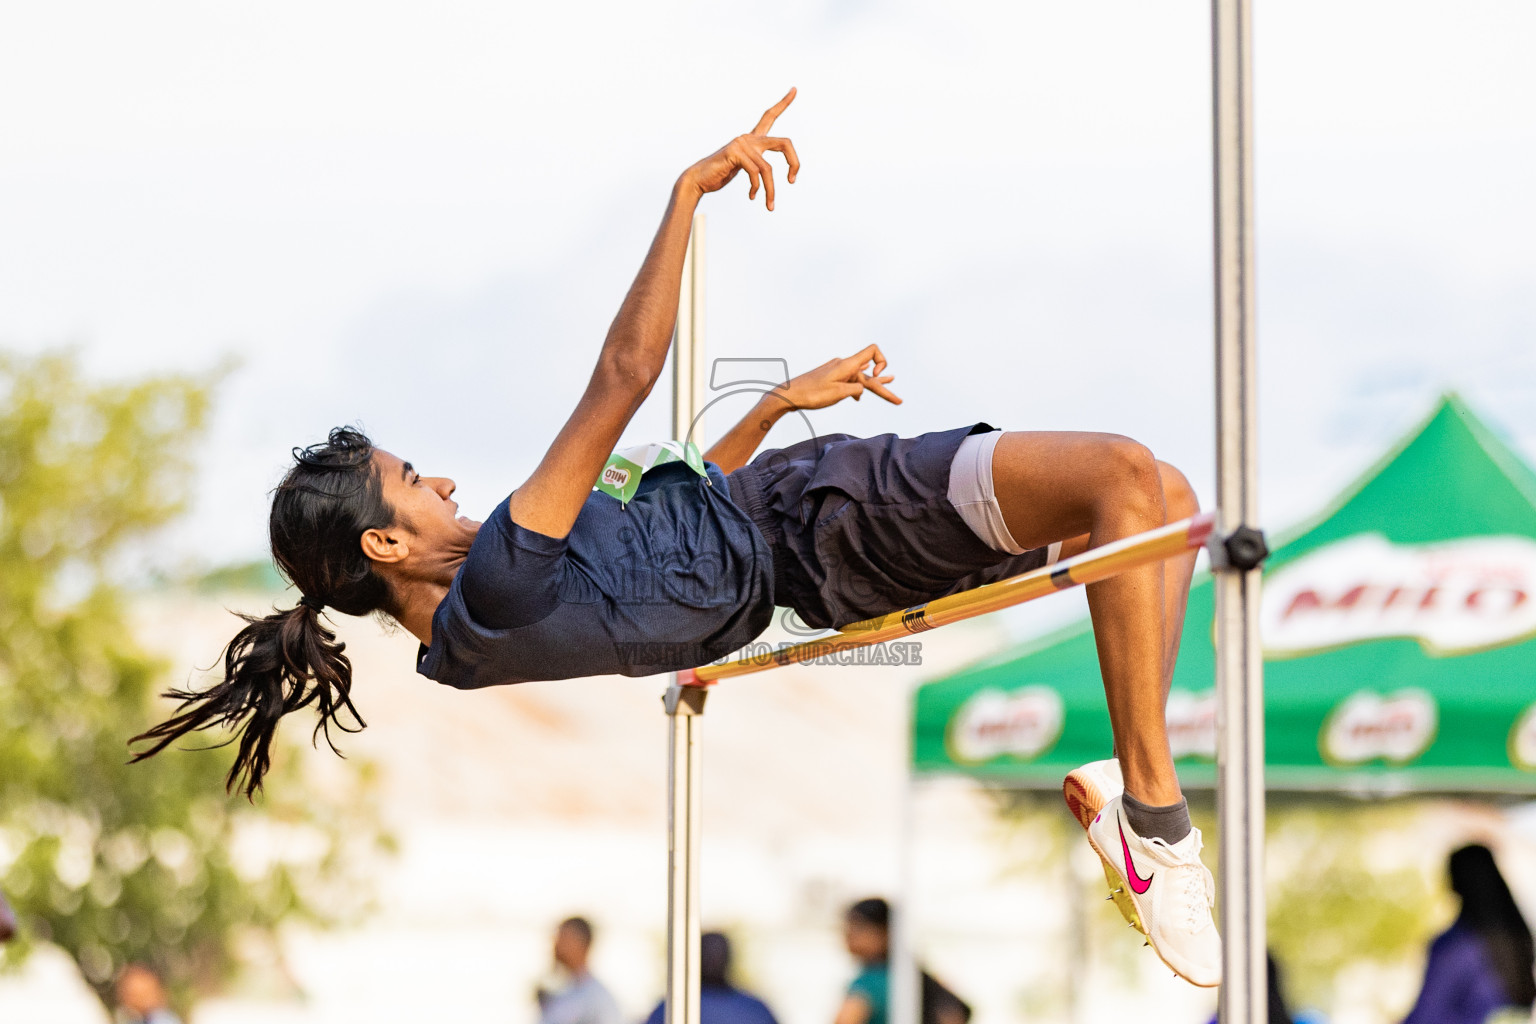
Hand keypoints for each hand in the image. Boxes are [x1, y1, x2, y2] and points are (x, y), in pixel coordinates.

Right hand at [682, 88, 800, 210]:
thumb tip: (767, 172)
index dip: (783, 103)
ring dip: (770, 190)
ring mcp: (742, 144)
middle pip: (785, 143)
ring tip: (769, 206)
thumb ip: (756, 165)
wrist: (698, 180)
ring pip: (768, 169)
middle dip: (794, 162)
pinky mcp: (735, 153)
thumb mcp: (743, 168)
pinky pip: (756, 173)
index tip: (795, 89)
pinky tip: (751, 196)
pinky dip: (756, 188)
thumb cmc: (719, 175)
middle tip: (792, 181)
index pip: (769, 117)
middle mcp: (749, 137)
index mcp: (752, 139)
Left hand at [771, 345, 901, 411]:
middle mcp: (843, 365)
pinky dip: (858, 386)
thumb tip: (861, 391)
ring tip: (888, 385)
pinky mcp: (830, 378)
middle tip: (898, 401)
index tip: (876, 377)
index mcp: (846, 365)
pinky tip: (860, 395)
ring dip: (873, 383)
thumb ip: (855, 390)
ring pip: (859, 376)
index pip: (873, 352)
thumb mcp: (838, 394)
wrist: (788, 395)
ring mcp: (836, 371)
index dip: (882, 362)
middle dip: (884, 384)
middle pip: (869, 371)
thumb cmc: (811, 394)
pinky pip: (849, 380)